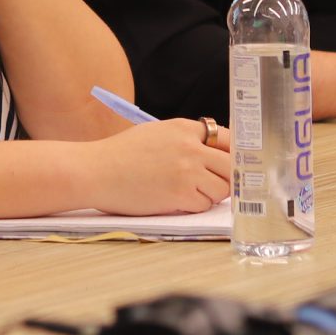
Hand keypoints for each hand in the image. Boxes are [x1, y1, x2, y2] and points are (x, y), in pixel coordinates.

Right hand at [78, 118, 232, 214]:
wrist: (96, 171)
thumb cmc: (122, 155)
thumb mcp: (158, 134)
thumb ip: (187, 140)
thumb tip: (217, 153)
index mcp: (185, 128)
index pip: (230, 139)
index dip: (237, 155)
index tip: (239, 165)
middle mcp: (190, 147)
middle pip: (232, 165)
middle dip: (228, 178)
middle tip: (215, 184)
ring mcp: (187, 171)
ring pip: (222, 188)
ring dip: (211, 194)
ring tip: (188, 192)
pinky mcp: (180, 194)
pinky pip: (204, 204)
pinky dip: (194, 206)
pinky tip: (175, 200)